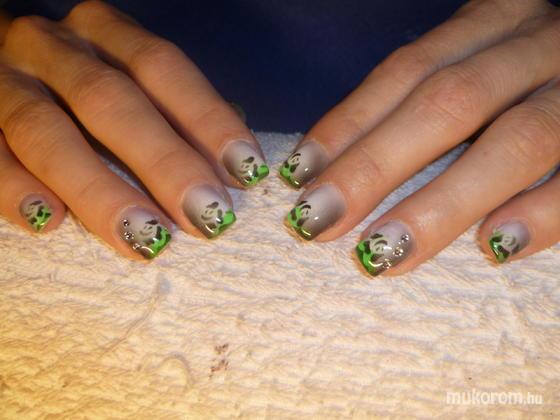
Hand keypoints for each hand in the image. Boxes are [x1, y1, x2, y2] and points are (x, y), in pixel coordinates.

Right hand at [0, 1, 268, 259]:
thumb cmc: (78, 87)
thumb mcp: (126, 78)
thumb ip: (174, 112)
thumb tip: (233, 163)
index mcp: (102, 33)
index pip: (162, 68)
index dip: (206, 118)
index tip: (245, 171)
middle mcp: (52, 48)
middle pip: (110, 100)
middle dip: (163, 161)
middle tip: (206, 216)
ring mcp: (2, 82)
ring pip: (46, 131)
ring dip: (99, 189)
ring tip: (145, 237)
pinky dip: (12, 187)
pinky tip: (49, 221)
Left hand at [281, 0, 559, 275]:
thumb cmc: (526, 73)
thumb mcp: (476, 62)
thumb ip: (424, 98)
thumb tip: (337, 166)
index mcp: (492, 22)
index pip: (406, 71)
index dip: (349, 124)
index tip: (300, 176)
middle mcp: (537, 45)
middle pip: (449, 104)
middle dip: (376, 167)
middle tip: (319, 221)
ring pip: (515, 141)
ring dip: (443, 202)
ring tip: (384, 252)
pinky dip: (544, 213)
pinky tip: (493, 246)